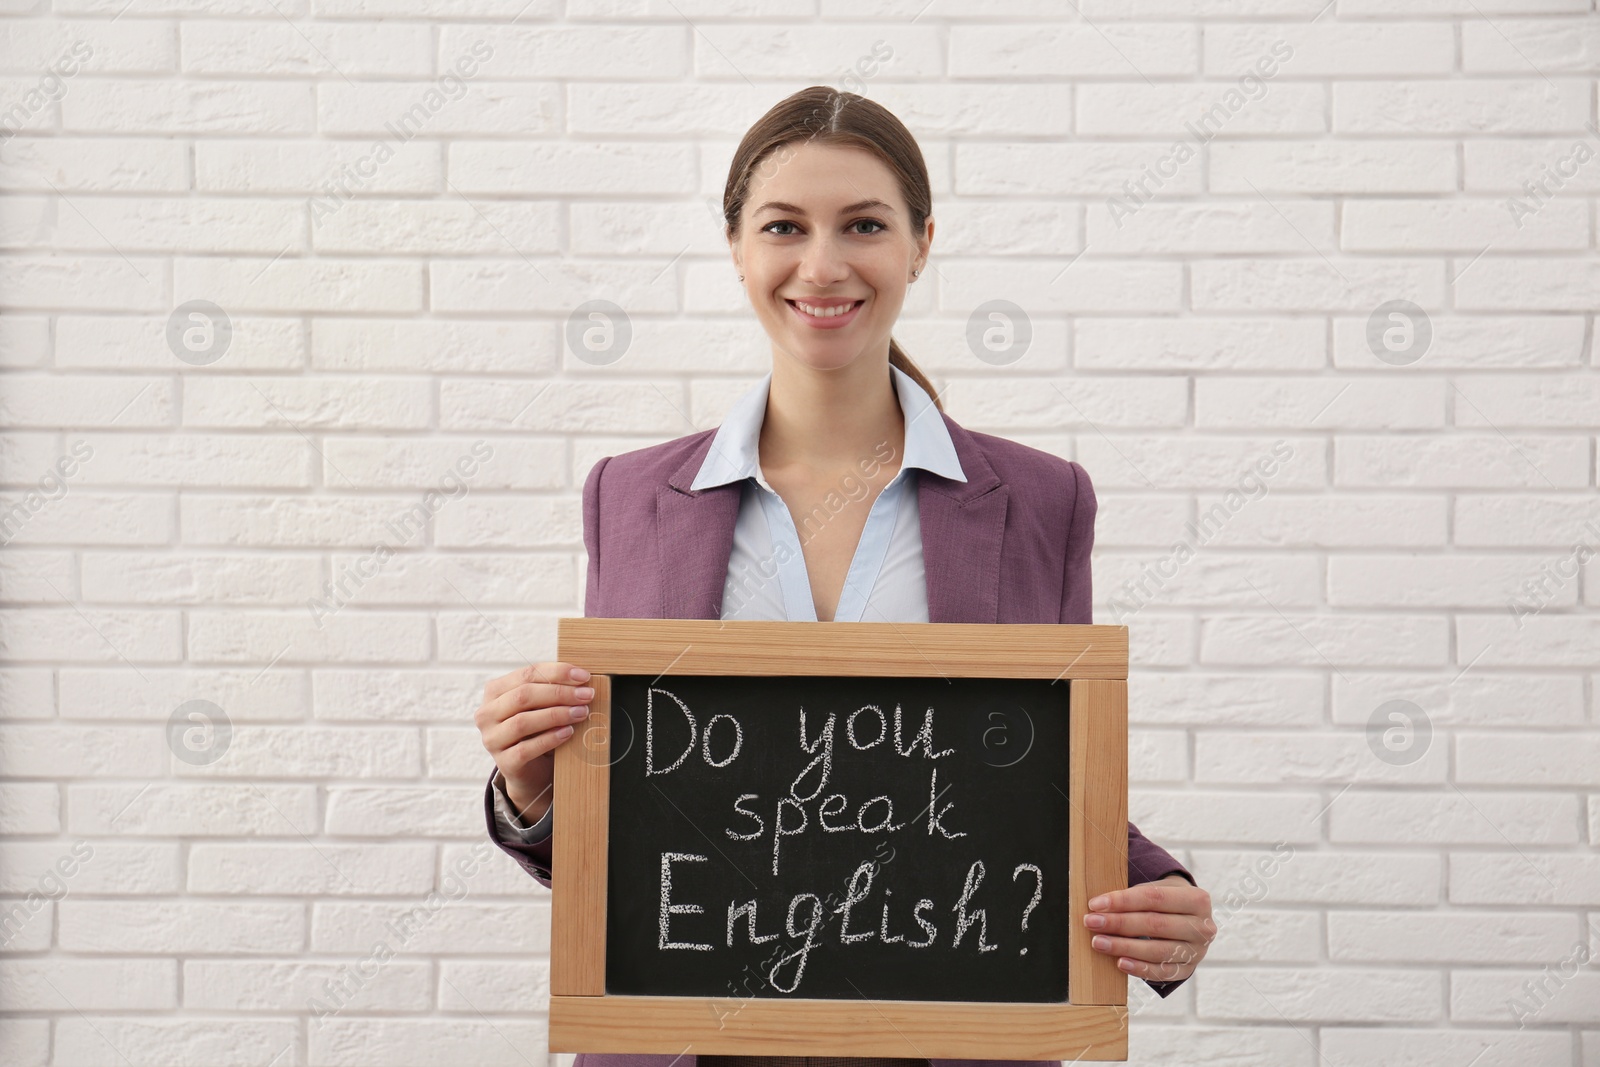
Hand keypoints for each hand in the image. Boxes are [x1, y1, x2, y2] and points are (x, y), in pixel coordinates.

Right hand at [475, 661, 593, 825]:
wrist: (530, 769)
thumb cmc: (537, 729)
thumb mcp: (540, 705)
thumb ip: (552, 689)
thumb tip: (581, 678)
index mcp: (495, 691)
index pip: (526, 674)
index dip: (557, 673)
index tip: (584, 676)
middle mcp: (487, 714)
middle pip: (523, 696)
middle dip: (559, 693)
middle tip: (586, 696)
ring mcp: (492, 739)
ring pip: (523, 722)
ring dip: (556, 715)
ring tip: (581, 713)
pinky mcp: (504, 762)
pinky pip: (526, 749)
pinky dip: (549, 739)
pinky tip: (568, 732)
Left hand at [1083, 874, 1214, 983]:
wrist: (1189, 921)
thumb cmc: (1165, 903)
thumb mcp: (1158, 890)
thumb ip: (1134, 896)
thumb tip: (1098, 906)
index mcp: (1197, 899)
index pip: (1155, 897)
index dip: (1123, 900)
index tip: (1095, 904)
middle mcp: (1203, 927)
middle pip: (1155, 924)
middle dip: (1119, 923)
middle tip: (1090, 922)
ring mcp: (1197, 952)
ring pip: (1158, 951)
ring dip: (1124, 947)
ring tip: (1098, 942)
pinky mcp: (1188, 970)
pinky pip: (1162, 973)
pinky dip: (1139, 968)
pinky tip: (1120, 963)